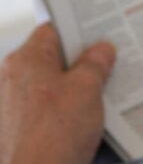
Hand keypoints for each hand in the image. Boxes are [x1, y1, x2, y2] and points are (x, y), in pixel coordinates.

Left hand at [0, 23, 115, 163]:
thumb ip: (95, 63)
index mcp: (25, 60)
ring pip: (50, 85)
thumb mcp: (87, 89)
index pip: (53, 30)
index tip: (103, 32)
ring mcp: (10, 107)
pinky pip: (45, 109)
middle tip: (111, 63)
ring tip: (104, 92)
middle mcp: (10, 79)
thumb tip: (101, 49)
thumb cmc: (55, 134)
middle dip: (82, 61)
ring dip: (76, 87)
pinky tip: (86, 118)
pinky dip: (65, 109)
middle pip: (52, 58)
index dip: (79, 29)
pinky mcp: (15, 131)